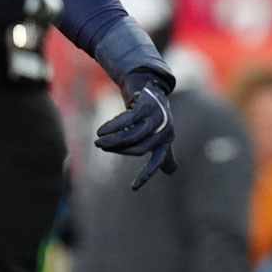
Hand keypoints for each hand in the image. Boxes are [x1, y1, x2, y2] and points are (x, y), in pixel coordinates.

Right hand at [94, 71, 175, 189]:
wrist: (148, 83)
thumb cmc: (151, 113)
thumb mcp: (159, 132)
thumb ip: (164, 151)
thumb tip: (172, 172)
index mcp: (167, 138)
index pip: (158, 161)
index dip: (147, 174)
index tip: (134, 188)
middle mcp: (164, 128)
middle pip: (139, 148)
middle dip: (119, 150)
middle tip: (103, 147)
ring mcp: (157, 116)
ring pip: (133, 135)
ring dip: (113, 140)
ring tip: (99, 141)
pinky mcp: (146, 105)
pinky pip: (128, 120)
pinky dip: (113, 126)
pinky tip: (102, 130)